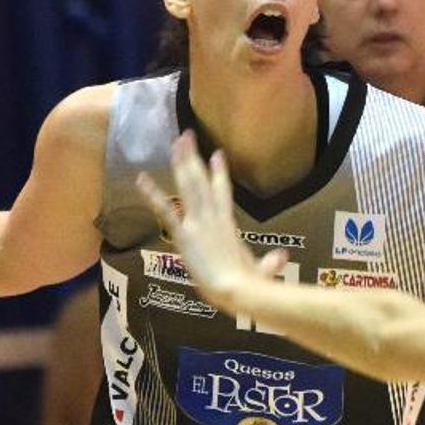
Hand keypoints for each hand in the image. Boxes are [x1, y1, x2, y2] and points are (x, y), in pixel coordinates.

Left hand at [136, 131, 285, 303]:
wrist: (237, 288)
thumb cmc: (249, 282)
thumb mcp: (261, 269)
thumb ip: (270, 263)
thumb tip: (283, 257)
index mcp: (228, 224)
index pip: (223, 192)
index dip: (220, 173)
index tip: (217, 154)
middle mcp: (212, 216)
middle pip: (202, 180)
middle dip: (194, 156)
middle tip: (186, 136)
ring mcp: (198, 222)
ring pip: (189, 185)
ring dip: (181, 163)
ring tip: (175, 143)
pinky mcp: (184, 233)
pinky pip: (166, 210)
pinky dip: (152, 194)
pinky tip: (141, 180)